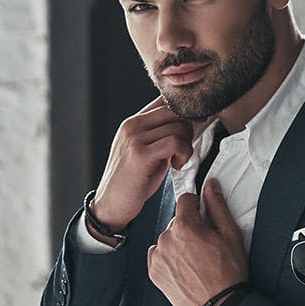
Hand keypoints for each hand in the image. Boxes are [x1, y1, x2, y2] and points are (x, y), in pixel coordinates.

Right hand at [89, 95, 194, 229]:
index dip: (185, 112)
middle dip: (188, 129)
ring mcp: (134, 137)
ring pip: (177, 126)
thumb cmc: (132, 182)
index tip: (193, 128)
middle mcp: (132, 125)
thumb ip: (160, 135)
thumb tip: (187, 123)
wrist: (111, 205)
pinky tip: (176, 166)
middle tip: (184, 150)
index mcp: (133, 122)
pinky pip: (175, 141)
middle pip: (174, 110)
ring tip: (178, 161)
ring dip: (187, 145)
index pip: (165, 100)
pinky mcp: (140, 153)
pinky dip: (183, 153)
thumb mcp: (146, 151)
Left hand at [147, 178, 247, 305]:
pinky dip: (169, 258)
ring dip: (178, 243)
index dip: (197, 206)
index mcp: (185, 226)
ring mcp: (158, 257)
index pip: (185, 200)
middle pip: (176, 221)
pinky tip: (184, 267)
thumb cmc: (228, 272)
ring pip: (167, 238)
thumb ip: (217, 205)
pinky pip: (158, 255)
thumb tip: (210, 186)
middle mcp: (166, 239)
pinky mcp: (154, 272)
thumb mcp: (230, 234)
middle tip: (204, 245)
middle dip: (189, 228)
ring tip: (195, 260)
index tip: (203, 217)